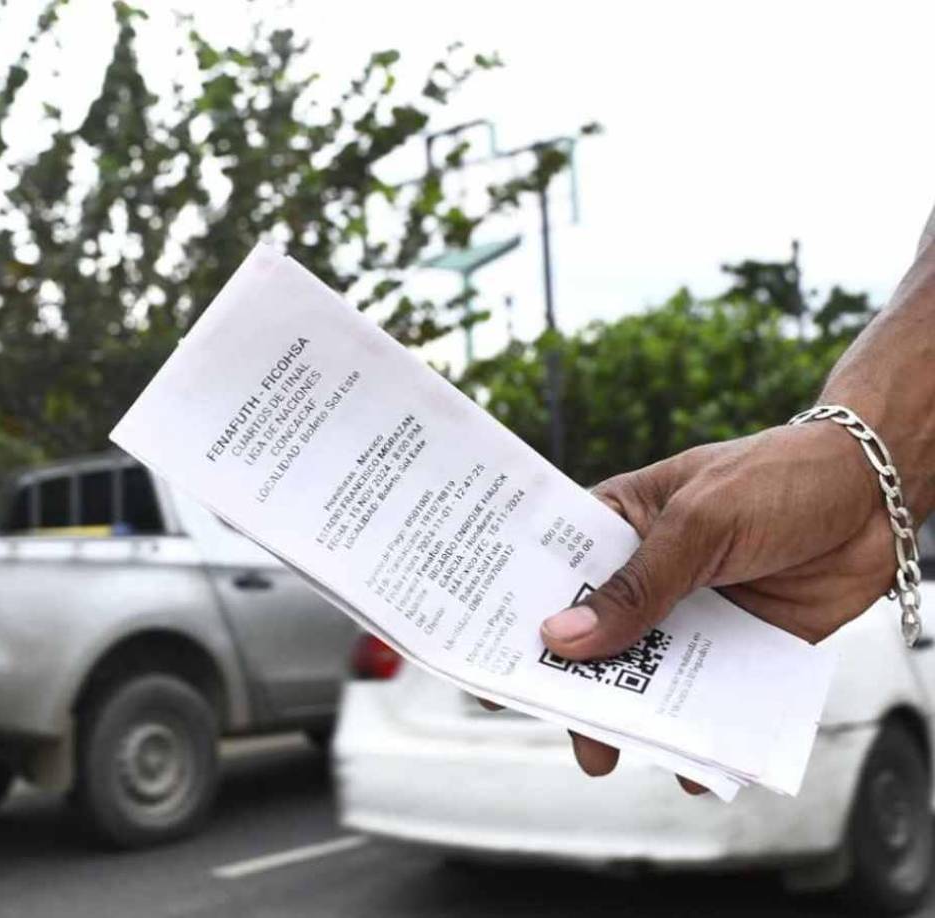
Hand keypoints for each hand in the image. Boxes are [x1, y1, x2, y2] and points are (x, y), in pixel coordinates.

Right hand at [538, 420, 892, 790]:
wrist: (877, 497)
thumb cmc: (776, 479)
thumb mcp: (699, 525)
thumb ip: (636, 588)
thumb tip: (562, 640)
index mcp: (616, 525)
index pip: (549, 569)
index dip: (514, 611)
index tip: (486, 659)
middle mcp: (644, 575)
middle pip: (590, 636)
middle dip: (570, 683)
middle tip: (557, 722)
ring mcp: (688, 615)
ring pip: (642, 674)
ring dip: (628, 716)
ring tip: (610, 756)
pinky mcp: (736, 649)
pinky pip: (704, 698)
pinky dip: (696, 737)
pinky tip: (692, 766)